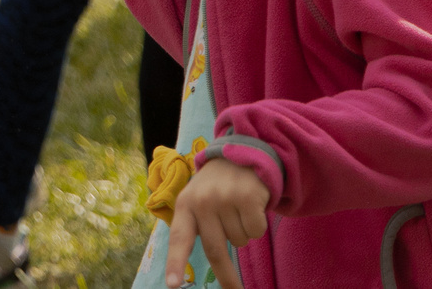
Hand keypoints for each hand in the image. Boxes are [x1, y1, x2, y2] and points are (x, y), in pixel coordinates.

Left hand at [165, 159, 267, 288]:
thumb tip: (207, 260)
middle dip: (227, 277)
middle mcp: (202, 201)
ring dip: (244, 234)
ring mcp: (224, 198)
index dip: (175, 262)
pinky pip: (256, 231)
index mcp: (185, 204)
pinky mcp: (247, 197)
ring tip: (238, 210)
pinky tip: (252, 206)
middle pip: (214, 250)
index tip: (173, 285)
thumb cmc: (217, 188)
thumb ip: (196, 225)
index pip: (178, 238)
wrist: (240, 156)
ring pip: (240, 241)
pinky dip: (257, 225)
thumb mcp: (197, 199)